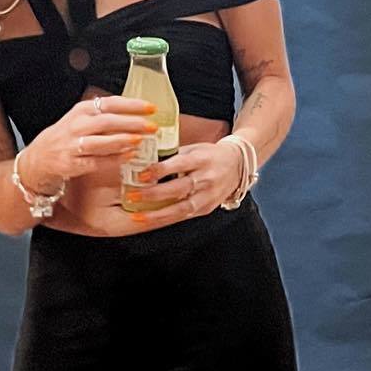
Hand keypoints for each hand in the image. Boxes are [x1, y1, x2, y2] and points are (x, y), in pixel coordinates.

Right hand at [20, 96, 158, 187]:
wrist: (38, 159)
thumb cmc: (66, 138)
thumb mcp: (81, 119)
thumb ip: (104, 113)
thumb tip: (135, 110)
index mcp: (82, 111)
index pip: (110, 103)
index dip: (132, 105)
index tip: (152, 108)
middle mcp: (76, 125)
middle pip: (107, 121)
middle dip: (131, 123)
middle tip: (152, 126)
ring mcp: (72, 145)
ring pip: (100, 141)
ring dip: (121, 140)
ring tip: (140, 140)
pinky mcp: (71, 164)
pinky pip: (95, 161)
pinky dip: (112, 159)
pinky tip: (127, 157)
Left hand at [123, 140, 242, 227]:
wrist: (237, 166)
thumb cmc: (208, 155)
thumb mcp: (193, 149)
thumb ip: (172, 155)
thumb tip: (142, 159)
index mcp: (202, 159)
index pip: (179, 164)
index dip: (160, 170)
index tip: (141, 174)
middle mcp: (207, 179)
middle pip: (179, 189)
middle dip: (154, 194)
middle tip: (132, 196)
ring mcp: (208, 196)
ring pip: (182, 208)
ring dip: (158, 214)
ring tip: (138, 217)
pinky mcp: (207, 208)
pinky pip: (184, 216)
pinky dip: (166, 219)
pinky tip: (151, 221)